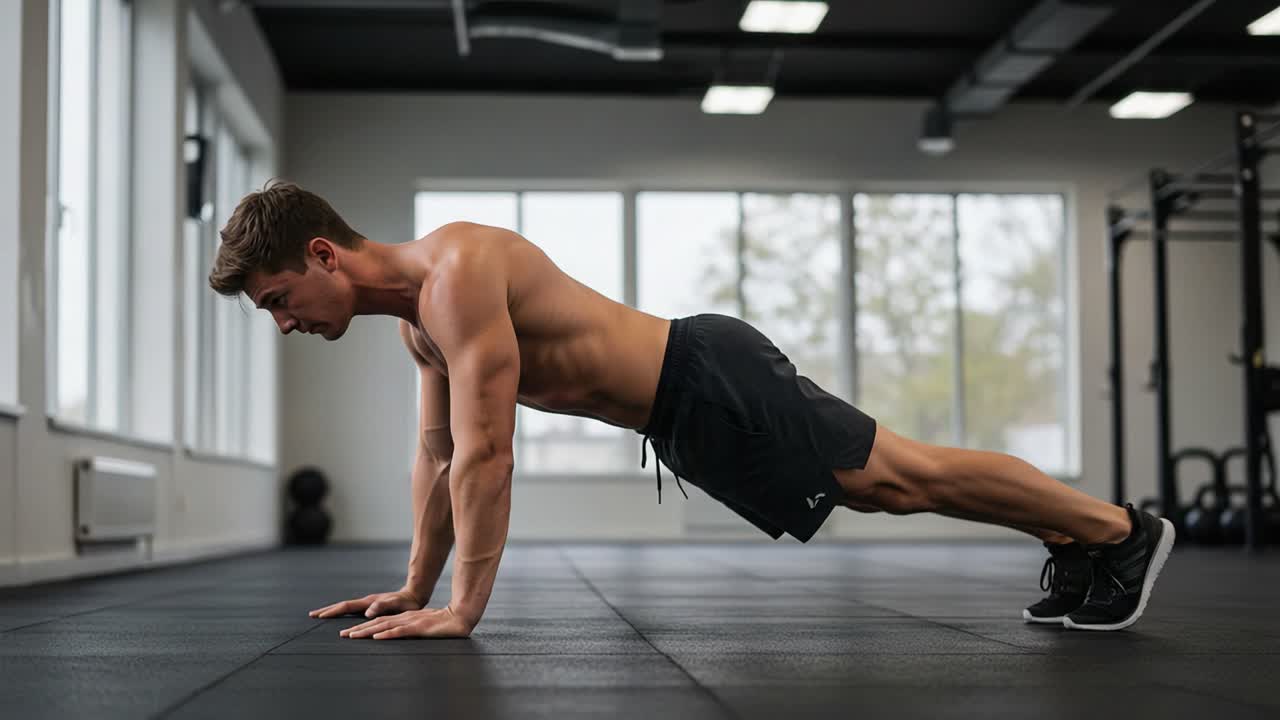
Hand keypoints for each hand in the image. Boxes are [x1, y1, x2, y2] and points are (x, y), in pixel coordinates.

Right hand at [308, 588, 424, 618]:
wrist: (414, 595)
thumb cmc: (407, 602)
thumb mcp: (396, 604)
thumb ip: (382, 606)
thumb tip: (367, 613)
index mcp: (369, 602)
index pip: (346, 606)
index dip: (333, 611)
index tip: (319, 616)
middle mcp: (366, 602)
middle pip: (343, 605)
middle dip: (328, 610)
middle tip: (312, 615)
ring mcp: (368, 603)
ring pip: (347, 607)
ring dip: (334, 611)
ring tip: (322, 616)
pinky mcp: (372, 606)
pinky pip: (353, 610)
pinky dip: (344, 612)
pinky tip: (341, 618)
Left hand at [340, 606, 473, 638]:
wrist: (461, 617)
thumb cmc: (443, 624)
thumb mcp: (423, 627)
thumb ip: (410, 630)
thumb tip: (396, 636)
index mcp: (405, 618)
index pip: (381, 622)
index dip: (364, 627)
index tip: (349, 633)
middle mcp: (405, 618)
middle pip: (378, 623)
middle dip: (359, 629)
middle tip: (343, 635)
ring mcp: (412, 622)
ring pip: (385, 626)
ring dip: (368, 631)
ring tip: (354, 635)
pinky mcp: (420, 628)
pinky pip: (401, 631)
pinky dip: (387, 633)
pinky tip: (378, 636)